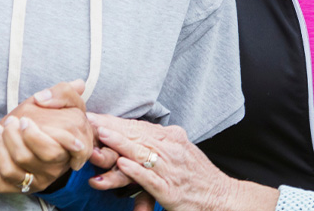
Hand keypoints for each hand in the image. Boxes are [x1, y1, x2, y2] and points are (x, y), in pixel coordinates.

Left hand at [0, 80, 91, 194]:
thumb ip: (64, 92)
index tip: (26, 121)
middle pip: (45, 155)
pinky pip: (4, 179)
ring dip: (2, 145)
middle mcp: (60, 164)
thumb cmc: (45, 118)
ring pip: (18, 166)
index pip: (74, 148)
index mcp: (76, 143)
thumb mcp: (61, 100)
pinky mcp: (25, 187)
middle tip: (11, 121)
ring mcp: (43, 178)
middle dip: (20, 136)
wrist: (24, 139)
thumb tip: (44, 98)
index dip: (48, 136)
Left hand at [87, 113, 277, 210]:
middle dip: (112, 127)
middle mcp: (172, 149)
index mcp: (173, 138)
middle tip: (90, 120)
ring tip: (102, 135)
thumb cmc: (199, 178)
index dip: (116, 121)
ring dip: (120, 143)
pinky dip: (136, 170)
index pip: (139, 126)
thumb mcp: (180, 153)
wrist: (223, 197)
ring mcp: (172, 169)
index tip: (95, 115)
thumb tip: (134, 138)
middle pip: (137, 135)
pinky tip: (122, 163)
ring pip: (142, 152)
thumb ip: (159, 145)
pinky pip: (150, 177)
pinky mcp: (171, 190)